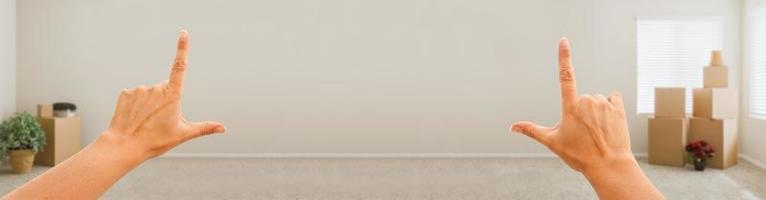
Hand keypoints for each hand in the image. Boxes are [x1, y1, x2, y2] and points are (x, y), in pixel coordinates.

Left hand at [102, 30, 225, 158]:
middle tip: (159, 121)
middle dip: (164, 102)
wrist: (124, 146)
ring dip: (149, 104)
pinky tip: (134, 118)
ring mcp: (140, 89)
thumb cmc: (154, 141)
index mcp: (172, 95)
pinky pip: (135, 96)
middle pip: (165, 90)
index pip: (180, 66)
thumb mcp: (182, 134)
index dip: (182, 48)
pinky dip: (136, 105)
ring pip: (149, 94)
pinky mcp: (126, 93)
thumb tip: (223, 128)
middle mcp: (156, 88)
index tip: (184, 34)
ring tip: (145, 122)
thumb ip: (204, 128)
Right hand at [511, 38, 632, 173]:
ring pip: (596, 100)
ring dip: (595, 111)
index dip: (564, 57)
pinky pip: (612, 99)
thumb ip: (532, 130)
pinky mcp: (618, 108)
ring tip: (596, 131)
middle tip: (583, 132)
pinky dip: (610, 107)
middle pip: (581, 98)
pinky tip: (608, 123)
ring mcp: (604, 103)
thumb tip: (513, 127)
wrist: (608, 165)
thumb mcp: (553, 142)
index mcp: (570, 106)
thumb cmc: (579, 155)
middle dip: (580, 110)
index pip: (565, 76)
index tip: (564, 41)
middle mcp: (587, 101)